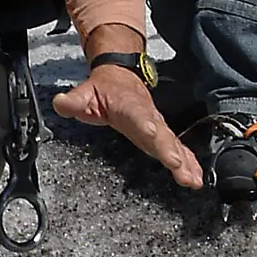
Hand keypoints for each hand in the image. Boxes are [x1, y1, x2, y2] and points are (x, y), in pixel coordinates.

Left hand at [53, 68, 203, 189]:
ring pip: (174, 144)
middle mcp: (148, 117)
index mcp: (130, 106)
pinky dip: (188, 163)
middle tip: (179, 167)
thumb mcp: (86, 92)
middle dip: (172, 152)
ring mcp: (157, 127)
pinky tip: (196, 178)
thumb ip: (75, 100)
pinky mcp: (161, 136)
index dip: (150, 130)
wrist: (121, 76)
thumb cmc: (104, 88)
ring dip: (185, 162)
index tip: (157, 140)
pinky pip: (178, 150)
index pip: (140, 118)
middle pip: (162, 135)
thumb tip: (61, 103)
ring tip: (194, 180)